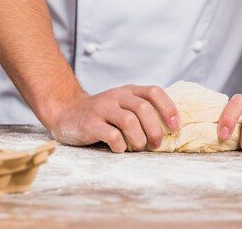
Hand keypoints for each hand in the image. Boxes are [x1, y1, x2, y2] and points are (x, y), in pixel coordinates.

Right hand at [44, 85, 178, 152]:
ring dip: (139, 139)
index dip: (168, 108)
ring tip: (138, 147)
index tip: (175, 126)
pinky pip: (112, 136)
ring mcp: (101, 109)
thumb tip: (170, 129)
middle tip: (156, 144)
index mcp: (128, 91)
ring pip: (129, 121)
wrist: (66, 113)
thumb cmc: (102, 114)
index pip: (153, 92)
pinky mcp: (89, 124)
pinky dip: (121, 146)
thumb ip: (141, 110)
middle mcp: (115, 96)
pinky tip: (119, 149)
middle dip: (155, 129)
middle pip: (143, 108)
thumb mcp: (122, 104)